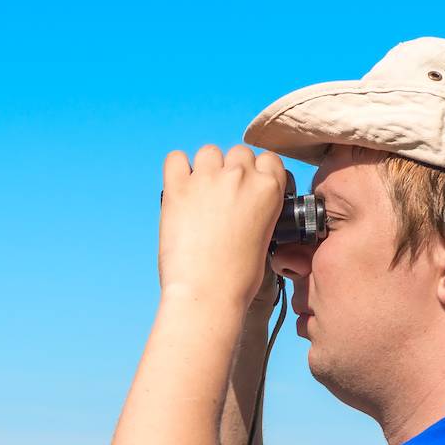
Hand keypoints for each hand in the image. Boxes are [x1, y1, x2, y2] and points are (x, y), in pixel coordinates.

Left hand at [158, 145, 286, 307]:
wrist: (207, 293)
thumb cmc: (237, 277)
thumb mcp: (265, 237)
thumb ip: (259, 209)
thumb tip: (243, 205)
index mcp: (269, 189)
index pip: (268, 159)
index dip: (256, 173)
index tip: (247, 189)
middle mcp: (241, 176)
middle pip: (238, 152)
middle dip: (231, 170)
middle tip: (221, 198)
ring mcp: (208, 179)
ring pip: (209, 151)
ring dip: (205, 167)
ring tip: (199, 195)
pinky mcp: (178, 188)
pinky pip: (175, 158)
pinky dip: (176, 169)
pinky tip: (178, 188)